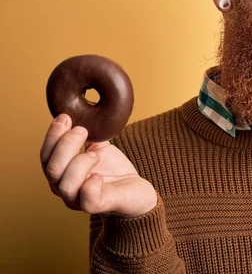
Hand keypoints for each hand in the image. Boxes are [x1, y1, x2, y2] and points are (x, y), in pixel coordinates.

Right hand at [40, 114, 156, 217]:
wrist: (136, 190)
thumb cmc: (113, 170)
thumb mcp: (98, 147)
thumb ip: (86, 135)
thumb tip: (79, 114)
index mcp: (61, 173)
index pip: (46, 156)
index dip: (52, 136)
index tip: (64, 117)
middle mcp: (64, 189)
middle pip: (52, 168)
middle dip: (65, 145)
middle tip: (82, 130)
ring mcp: (79, 200)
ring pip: (65, 185)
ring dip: (79, 163)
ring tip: (95, 154)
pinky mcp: (100, 206)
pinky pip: (88, 200)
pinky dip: (90, 185)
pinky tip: (98, 176)